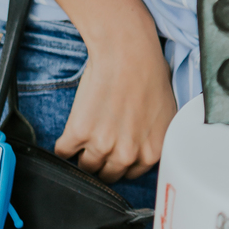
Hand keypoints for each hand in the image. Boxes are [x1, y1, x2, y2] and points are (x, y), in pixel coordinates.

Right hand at [54, 18, 176, 181]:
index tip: (114, 152)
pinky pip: (63, 152)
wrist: (127, 53)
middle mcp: (127, 155)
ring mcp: (102, 146)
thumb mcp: (165, 114)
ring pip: (85, 166)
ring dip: (82, 153)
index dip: (120, 161)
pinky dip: (64, 144)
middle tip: (99, 141)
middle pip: (107, 175)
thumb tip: (143, 148)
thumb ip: (153, 139)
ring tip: (86, 134)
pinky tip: (72, 130)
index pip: (130, 174)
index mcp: (151, 153)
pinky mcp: (78, 134)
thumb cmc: (149, 74)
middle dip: (102, 160)